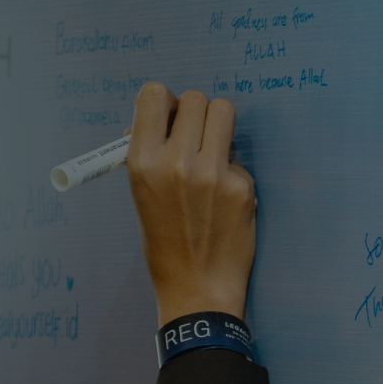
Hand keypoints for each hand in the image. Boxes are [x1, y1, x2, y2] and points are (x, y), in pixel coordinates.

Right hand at [127, 82, 257, 324]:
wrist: (196, 288)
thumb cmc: (164, 244)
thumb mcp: (140, 195)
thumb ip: (149, 154)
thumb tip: (154, 121)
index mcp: (142, 162)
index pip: (154, 94)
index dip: (166, 102)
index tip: (170, 118)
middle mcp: (176, 161)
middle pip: (196, 99)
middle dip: (196, 113)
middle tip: (196, 137)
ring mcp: (212, 173)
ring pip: (224, 112)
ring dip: (219, 127)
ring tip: (213, 154)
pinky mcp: (242, 186)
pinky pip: (239, 157)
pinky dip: (233, 170)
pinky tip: (225, 198)